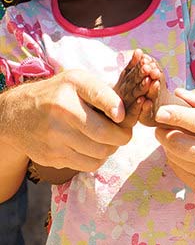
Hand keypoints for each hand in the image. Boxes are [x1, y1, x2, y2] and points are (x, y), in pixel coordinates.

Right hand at [1, 69, 130, 171]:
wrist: (18, 115)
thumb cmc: (56, 94)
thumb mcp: (77, 81)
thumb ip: (101, 91)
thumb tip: (124, 112)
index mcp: (70, 91)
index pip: (99, 97)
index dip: (116, 107)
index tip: (123, 116)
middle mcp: (61, 115)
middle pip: (104, 135)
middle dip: (122, 136)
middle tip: (124, 132)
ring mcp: (55, 140)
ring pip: (99, 154)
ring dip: (110, 149)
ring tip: (108, 139)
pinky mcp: (52, 158)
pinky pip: (87, 165)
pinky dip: (97, 158)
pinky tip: (93, 147)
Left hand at [155, 87, 194, 204]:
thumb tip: (180, 94)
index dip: (177, 116)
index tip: (160, 111)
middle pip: (182, 143)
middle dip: (164, 131)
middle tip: (160, 122)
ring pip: (176, 157)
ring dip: (167, 142)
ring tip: (171, 133)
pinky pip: (179, 170)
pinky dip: (174, 156)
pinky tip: (182, 149)